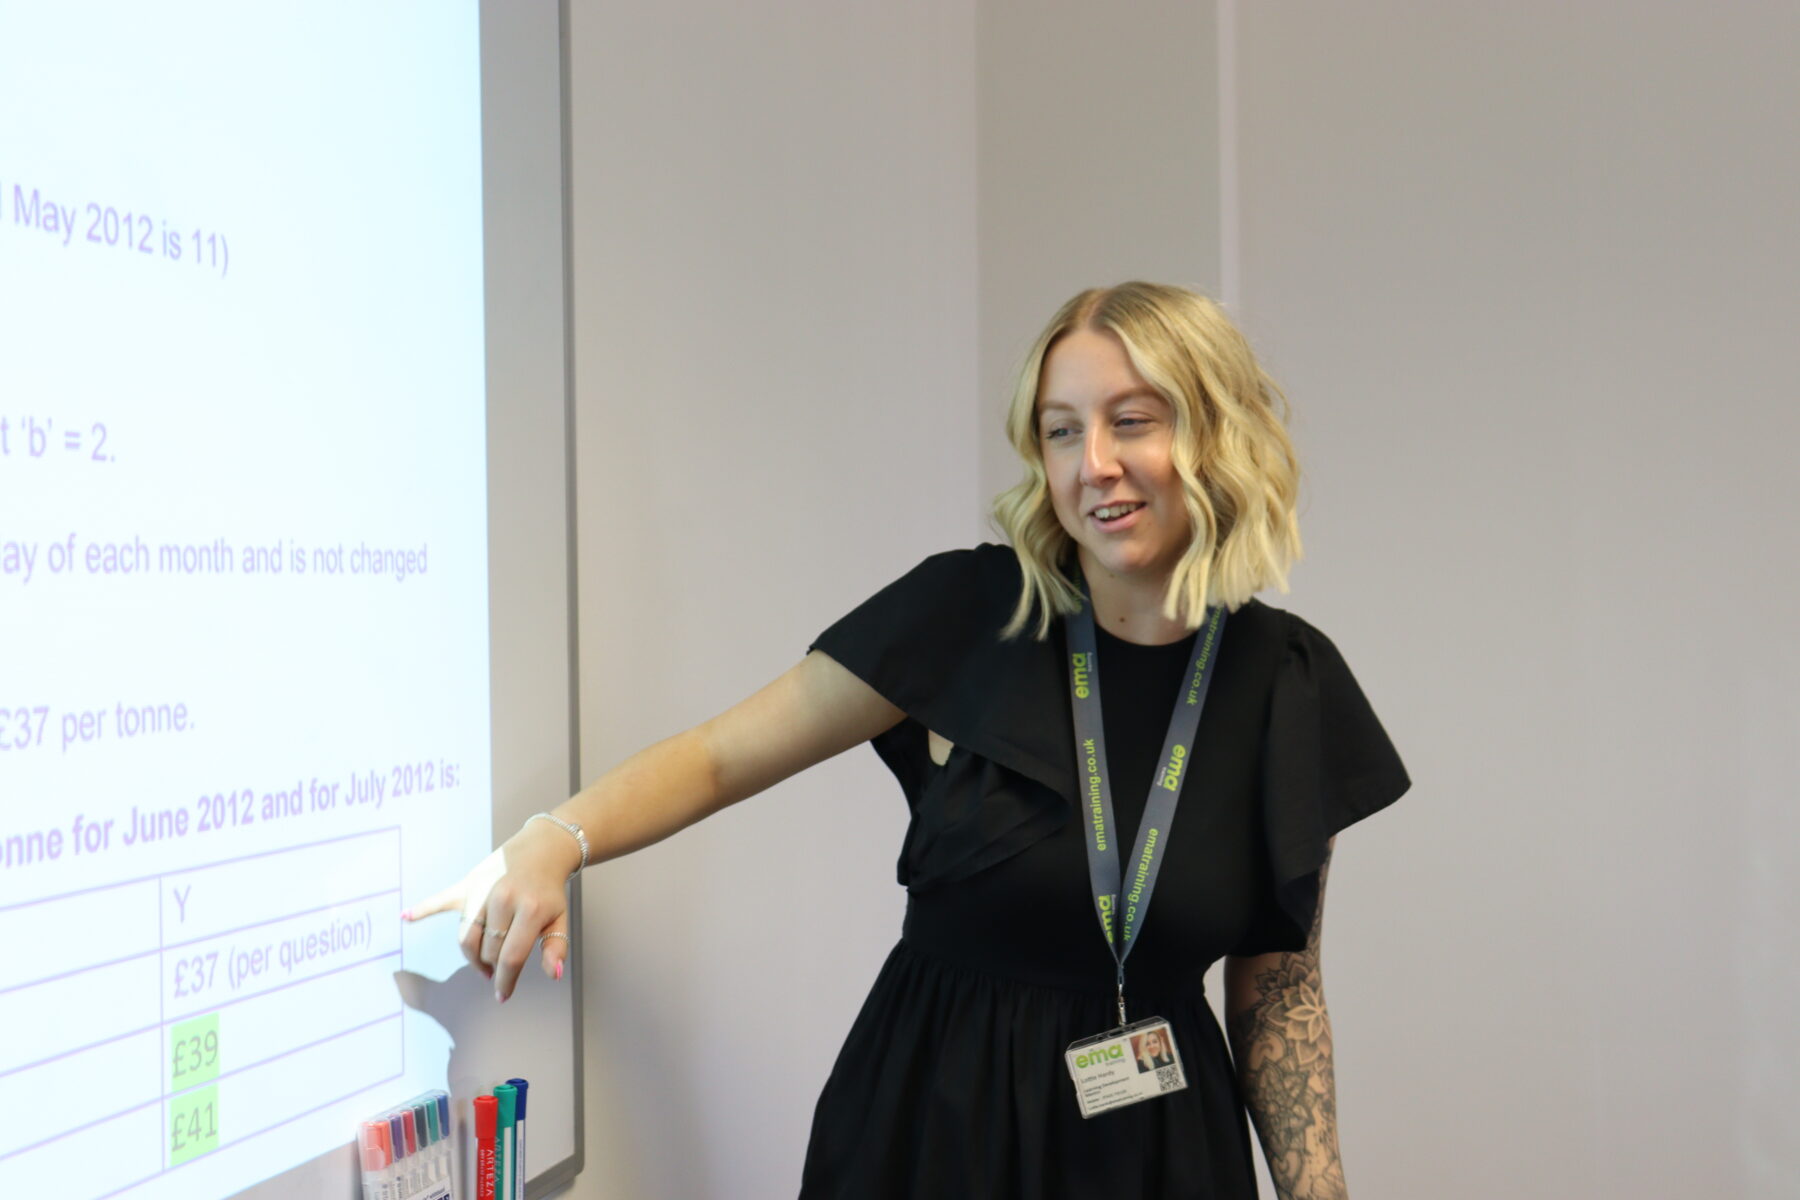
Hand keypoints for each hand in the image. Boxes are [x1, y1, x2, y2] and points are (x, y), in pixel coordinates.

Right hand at [402, 817, 580, 1000]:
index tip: (503, 996)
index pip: (510, 957)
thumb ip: (555, 948)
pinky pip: (441, 900)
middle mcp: (502, 900)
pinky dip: (423, 909)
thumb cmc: (549, 892)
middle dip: (493, 965)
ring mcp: (482, 891)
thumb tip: (552, 976)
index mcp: (529, 910)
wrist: (541, 851)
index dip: (506, 981)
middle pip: (487, 950)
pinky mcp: (467, 885)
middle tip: (501, 966)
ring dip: (473, 955)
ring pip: (466, 937)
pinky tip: (405, 916)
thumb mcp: (559, 920)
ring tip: (485, 962)